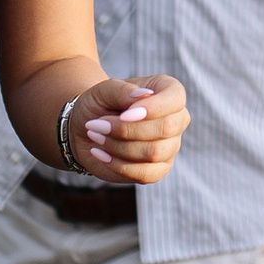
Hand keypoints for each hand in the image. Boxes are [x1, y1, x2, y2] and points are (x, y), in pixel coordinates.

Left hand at [72, 76, 189, 184]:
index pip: (176, 99)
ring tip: (96, 136)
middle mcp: (176, 119)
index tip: (123, 115)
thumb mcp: (103, 90)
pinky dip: (119, 165)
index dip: (152, 108)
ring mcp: (171, 146)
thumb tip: (144, 95)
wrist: (86, 128)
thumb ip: (123, 90)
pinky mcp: (159, 169)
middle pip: (166, 128)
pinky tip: (101, 154)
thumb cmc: (99, 104)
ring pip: (154, 152)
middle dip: (126, 129)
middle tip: (96, 125)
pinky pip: (147, 174)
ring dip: (118, 146)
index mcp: (169, 91)